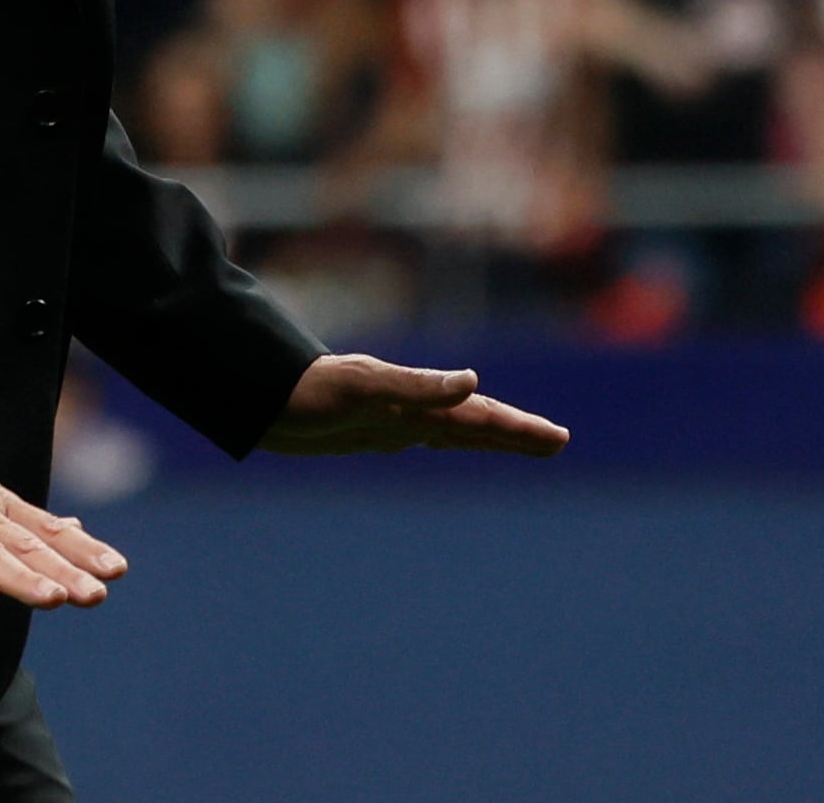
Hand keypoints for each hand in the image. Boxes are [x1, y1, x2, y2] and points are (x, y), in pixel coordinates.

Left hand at [258, 353, 570, 457]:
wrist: (264, 396)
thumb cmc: (311, 391)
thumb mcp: (363, 388)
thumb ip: (418, 386)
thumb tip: (473, 381)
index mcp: (419, 401)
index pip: (480, 417)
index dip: (519, 430)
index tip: (558, 439)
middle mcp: (414, 409)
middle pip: (477, 423)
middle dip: (518, 434)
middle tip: (559, 442)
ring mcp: (397, 419)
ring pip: (458, 430)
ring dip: (492, 437)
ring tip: (526, 442)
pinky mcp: (375, 428)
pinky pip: (427, 435)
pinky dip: (449, 439)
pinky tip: (449, 440)